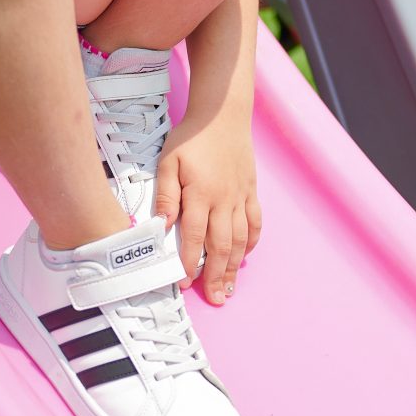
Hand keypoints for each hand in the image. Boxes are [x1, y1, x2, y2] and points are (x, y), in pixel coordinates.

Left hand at [155, 107, 259, 304]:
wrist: (222, 115)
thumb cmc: (190, 138)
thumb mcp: (168, 162)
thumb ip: (166, 196)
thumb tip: (160, 226)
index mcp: (201, 194)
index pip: (195, 236)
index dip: (189, 262)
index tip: (183, 283)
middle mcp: (224, 200)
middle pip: (221, 245)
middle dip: (217, 276)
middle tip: (215, 300)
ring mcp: (240, 196)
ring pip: (241, 239)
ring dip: (235, 266)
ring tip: (230, 288)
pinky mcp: (251, 191)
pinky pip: (255, 221)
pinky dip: (252, 242)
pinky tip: (245, 256)